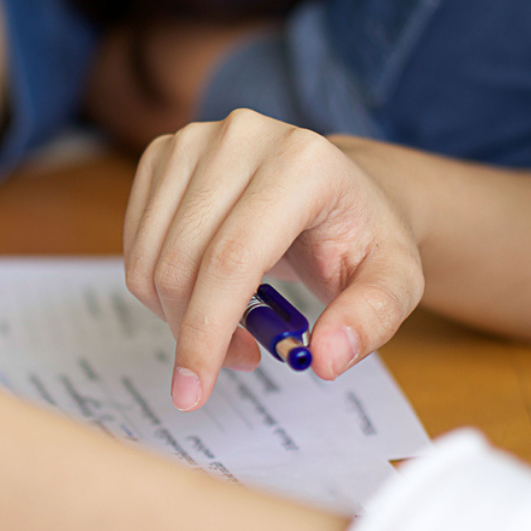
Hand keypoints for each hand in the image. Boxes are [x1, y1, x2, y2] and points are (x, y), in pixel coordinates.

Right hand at [124, 110, 423, 410]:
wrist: (336, 186)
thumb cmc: (359, 235)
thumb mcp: (394, 281)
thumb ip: (370, 319)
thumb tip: (324, 358)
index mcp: (301, 163)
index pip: (231, 260)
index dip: (205, 332)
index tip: (193, 392)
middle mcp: (240, 138)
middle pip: (183, 261)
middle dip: (192, 332)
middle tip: (234, 360)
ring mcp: (194, 141)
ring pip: (150, 257)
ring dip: (174, 313)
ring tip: (227, 324)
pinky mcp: (162, 153)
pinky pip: (136, 243)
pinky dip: (158, 285)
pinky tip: (202, 290)